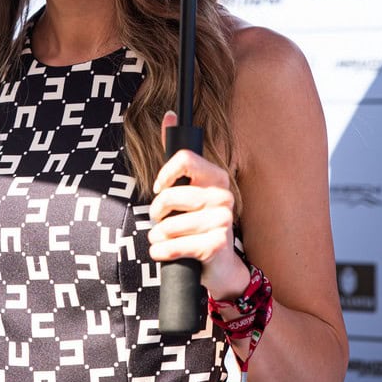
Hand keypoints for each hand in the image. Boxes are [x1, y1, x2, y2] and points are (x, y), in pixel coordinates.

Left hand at [149, 111, 251, 300]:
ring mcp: (223, 220)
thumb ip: (177, 155)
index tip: (159, 188)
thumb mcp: (188, 190)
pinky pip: (175, 246)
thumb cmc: (198, 224)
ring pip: (170, 224)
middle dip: (156, 212)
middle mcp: (225, 195)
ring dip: (158, 236)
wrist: (220, 267)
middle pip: (170, 195)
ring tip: (161, 240)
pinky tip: (162, 253)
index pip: (184, 159)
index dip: (164, 174)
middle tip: (159, 221)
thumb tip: (169, 114)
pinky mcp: (216, 245)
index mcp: (217, 177)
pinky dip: (162, 252)